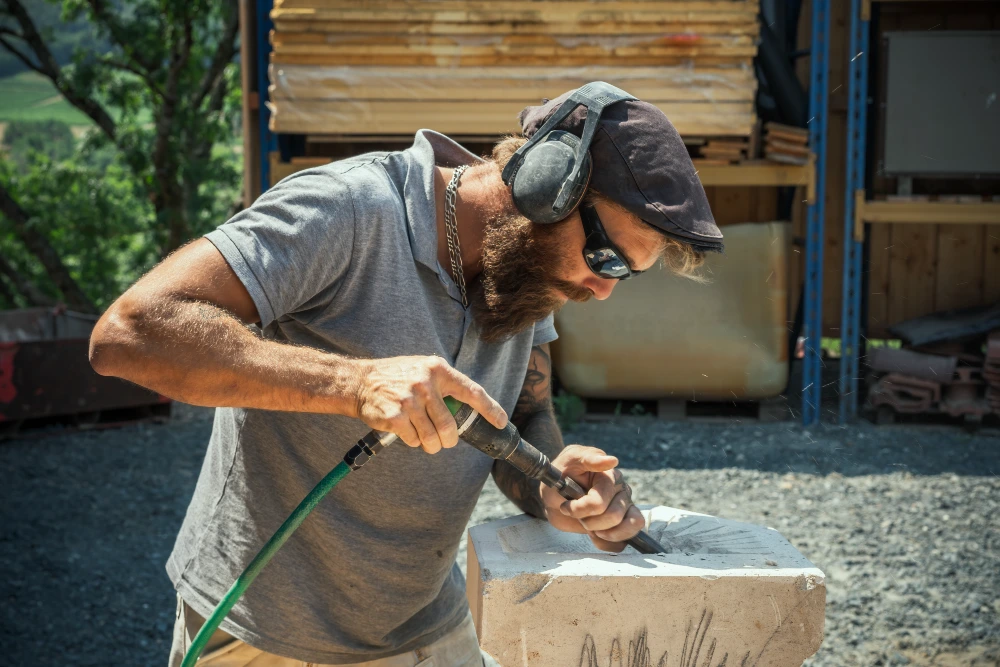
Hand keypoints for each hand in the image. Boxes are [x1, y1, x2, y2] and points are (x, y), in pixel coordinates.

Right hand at [353, 355, 506, 454]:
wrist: (360, 382)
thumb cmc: (396, 378)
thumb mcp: (422, 370)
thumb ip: (444, 385)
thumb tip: (469, 408)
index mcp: (438, 369)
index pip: (472, 391)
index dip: (490, 409)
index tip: (501, 422)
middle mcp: (425, 383)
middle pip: (450, 425)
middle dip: (449, 440)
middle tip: (445, 442)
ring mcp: (410, 400)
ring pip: (432, 437)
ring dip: (431, 445)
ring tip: (425, 441)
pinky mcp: (396, 417)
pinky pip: (414, 440)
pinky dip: (413, 442)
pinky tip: (406, 432)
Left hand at [540, 445, 644, 551]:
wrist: (555, 495)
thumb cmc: (562, 475)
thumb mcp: (569, 461)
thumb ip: (589, 458)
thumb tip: (612, 461)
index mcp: (610, 476)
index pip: (600, 502)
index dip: (580, 509)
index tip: (565, 506)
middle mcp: (621, 491)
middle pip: (613, 516)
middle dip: (589, 521)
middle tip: (576, 514)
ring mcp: (625, 508)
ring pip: (627, 528)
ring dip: (602, 533)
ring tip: (588, 525)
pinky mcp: (623, 524)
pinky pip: (625, 541)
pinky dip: (608, 543)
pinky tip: (595, 535)